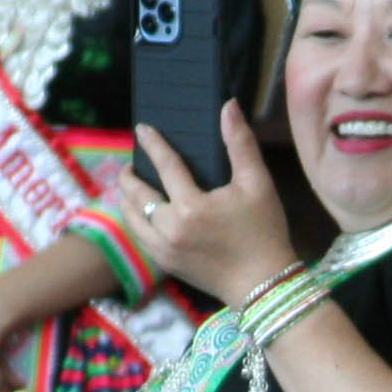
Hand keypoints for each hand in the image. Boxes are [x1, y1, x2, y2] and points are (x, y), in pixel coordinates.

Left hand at [119, 105, 300, 308]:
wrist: (263, 286)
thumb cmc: (264, 233)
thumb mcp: (258, 184)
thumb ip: (240, 144)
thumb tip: (228, 106)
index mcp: (192, 207)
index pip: (165, 166)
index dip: (153, 144)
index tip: (142, 129)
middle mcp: (171, 228)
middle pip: (136, 193)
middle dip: (129, 174)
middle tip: (130, 163)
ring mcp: (165, 249)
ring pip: (132, 217)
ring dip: (127, 198)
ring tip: (131, 186)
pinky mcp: (166, 264)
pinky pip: (140, 237)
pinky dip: (136, 220)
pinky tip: (141, 213)